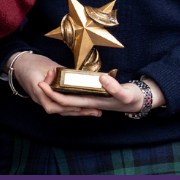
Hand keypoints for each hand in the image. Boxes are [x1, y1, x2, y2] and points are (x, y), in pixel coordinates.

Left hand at [14, 55, 164, 116]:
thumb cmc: (132, 98)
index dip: (53, 94)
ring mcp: (89, 100)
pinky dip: (65, 89)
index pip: (67, 102)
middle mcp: (88, 103)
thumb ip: (115, 88)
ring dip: (56, 89)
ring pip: (67, 98)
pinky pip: (73, 95)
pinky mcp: (92, 96)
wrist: (139, 102)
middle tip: (39, 77)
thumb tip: (101, 78)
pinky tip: (62, 81)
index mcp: (92, 102)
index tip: (41, 84)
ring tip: (48, 76)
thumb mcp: (125, 93)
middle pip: (63, 101)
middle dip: (50, 91)